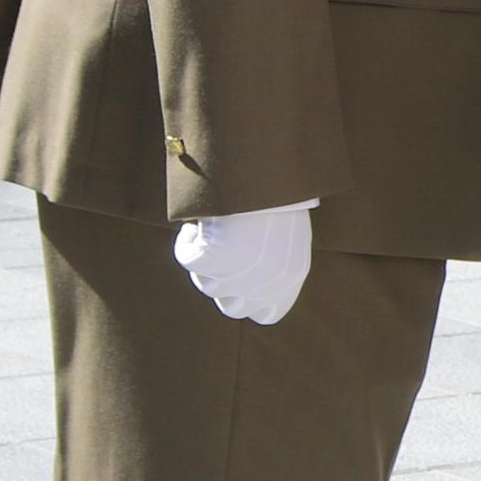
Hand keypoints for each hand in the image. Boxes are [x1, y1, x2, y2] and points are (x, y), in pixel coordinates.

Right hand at [173, 203, 313, 325]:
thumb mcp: (286, 233)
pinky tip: (197, 224)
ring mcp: (243, 271)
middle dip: (222, 280)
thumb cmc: (273, 193)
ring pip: (207, 285)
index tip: (235, 277)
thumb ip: (272, 264)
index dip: (247, 300)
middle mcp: (271, 279)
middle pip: (232, 306)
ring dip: (205, 258)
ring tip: (215, 228)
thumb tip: (242, 287)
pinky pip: (188, 260)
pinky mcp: (215, 257)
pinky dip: (187, 241)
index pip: (266, 314)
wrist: (262, 165)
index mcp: (293, 273)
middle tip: (221, 248)